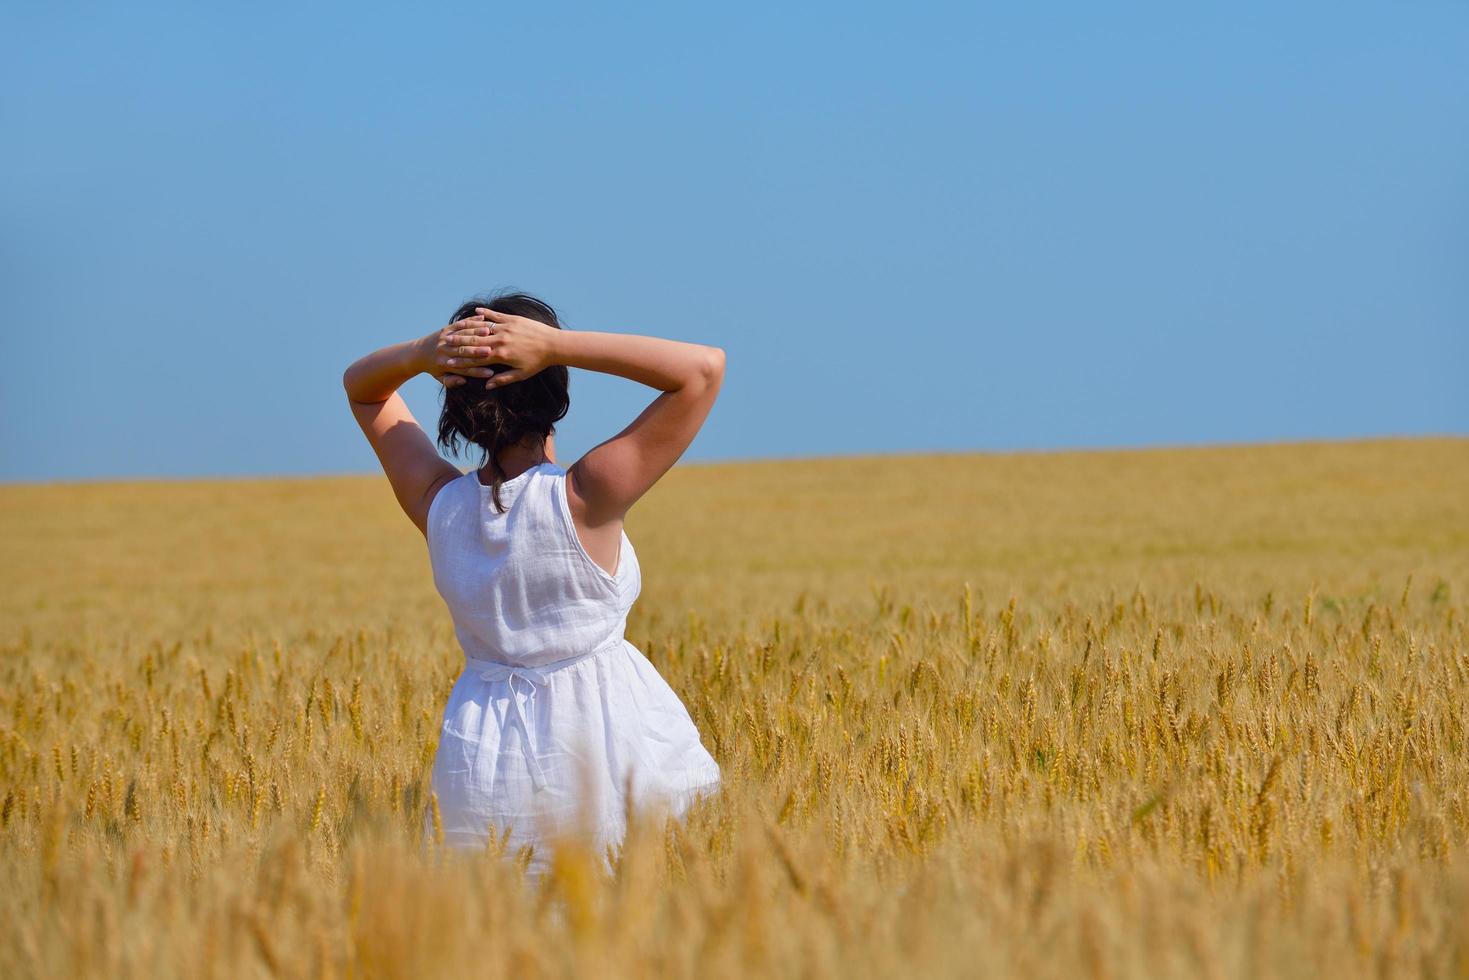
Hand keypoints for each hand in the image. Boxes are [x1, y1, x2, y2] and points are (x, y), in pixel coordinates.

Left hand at [420, 314, 497, 388]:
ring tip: (490, 333)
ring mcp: (445, 338)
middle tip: (492, 351)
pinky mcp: (446, 329)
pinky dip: (471, 321)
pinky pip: (460, 324)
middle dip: (478, 351)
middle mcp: (444, 350)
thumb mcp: (440, 378)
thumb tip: (463, 381)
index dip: (477, 372)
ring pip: (463, 335)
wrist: (417, 353)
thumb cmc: (433, 368)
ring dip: (476, 333)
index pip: (463, 369)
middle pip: (464, 351)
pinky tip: (483, 319)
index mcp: (444, 364)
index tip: (491, 373)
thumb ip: (451, 381)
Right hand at [440, 307, 560, 389]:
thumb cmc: (538, 362)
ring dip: (469, 328)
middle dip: (459, 343)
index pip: (477, 358)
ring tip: (456, 328)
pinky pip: (495, 315)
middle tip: (445, 343)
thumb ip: (503, 379)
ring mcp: (506, 328)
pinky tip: (476, 312)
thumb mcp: (521, 374)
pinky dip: (485, 313)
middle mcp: (501, 340)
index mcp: (502, 355)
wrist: (554, 344)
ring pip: (483, 327)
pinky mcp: (513, 319)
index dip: (461, 361)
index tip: (448, 362)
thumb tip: (486, 385)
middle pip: (475, 342)